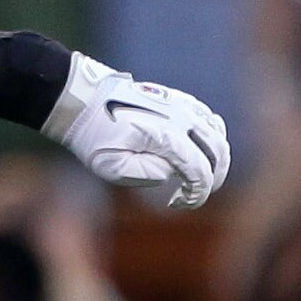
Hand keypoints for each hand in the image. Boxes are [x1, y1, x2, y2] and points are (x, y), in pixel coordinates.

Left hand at [43, 54, 229, 211]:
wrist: (82, 99)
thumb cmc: (94, 135)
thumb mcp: (113, 165)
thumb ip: (148, 173)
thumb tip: (171, 171)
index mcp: (166, 136)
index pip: (199, 170)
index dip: (197, 193)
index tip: (181, 202)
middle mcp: (180, 118)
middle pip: (217, 151)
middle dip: (213, 178)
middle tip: (195, 194)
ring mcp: (181, 105)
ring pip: (218, 133)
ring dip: (216, 158)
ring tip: (200, 174)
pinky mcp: (177, 98)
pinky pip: (208, 117)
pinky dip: (213, 136)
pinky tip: (199, 149)